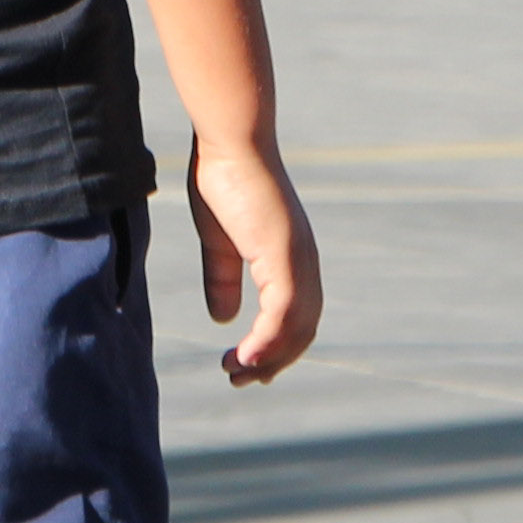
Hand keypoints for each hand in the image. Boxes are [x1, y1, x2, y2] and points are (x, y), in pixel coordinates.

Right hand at [183, 133, 319, 386]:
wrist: (231, 142)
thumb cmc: (223, 179)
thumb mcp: (219, 241)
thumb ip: (222, 279)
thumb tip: (225, 319)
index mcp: (291, 259)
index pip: (296, 317)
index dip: (275, 346)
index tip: (245, 365)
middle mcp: (304, 265)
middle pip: (302, 330)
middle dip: (273, 361)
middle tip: (238, 379)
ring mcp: (299, 261)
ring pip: (296, 329)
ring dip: (267, 358)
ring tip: (235, 373)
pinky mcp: (285, 258)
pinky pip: (283, 315)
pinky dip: (267, 342)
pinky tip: (243, 356)